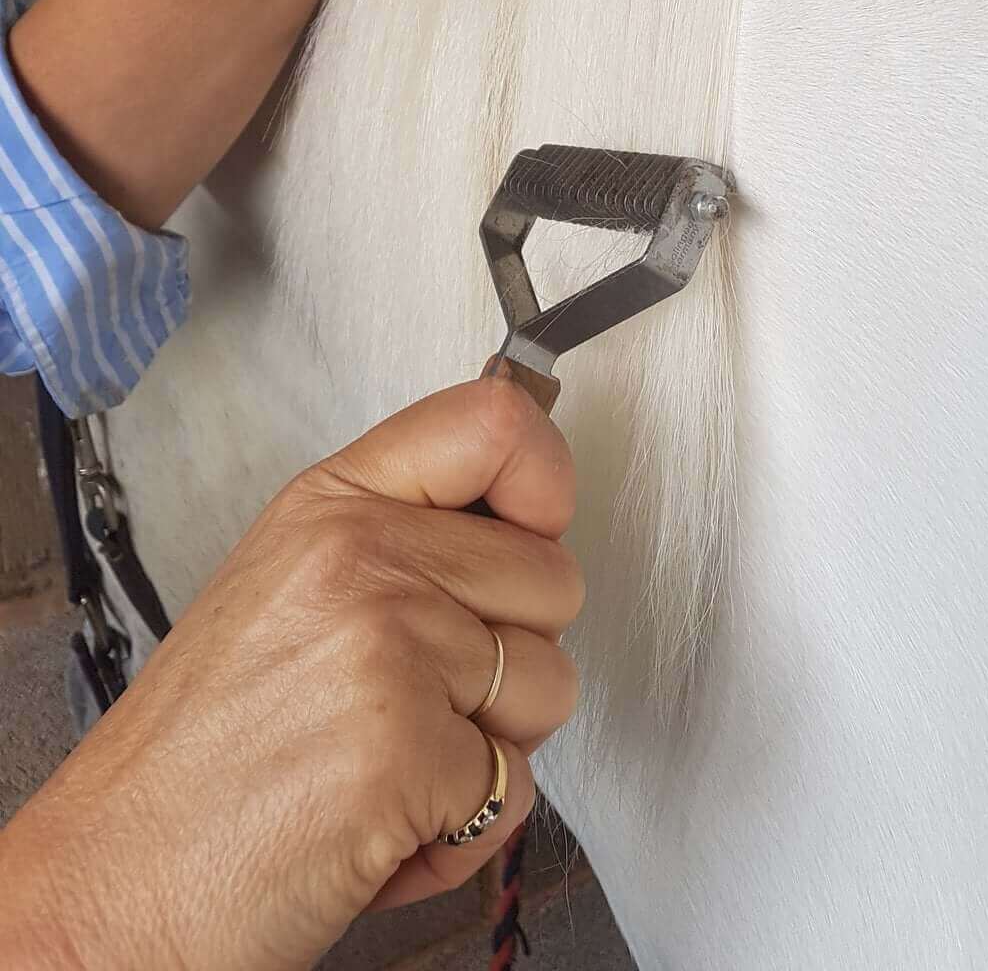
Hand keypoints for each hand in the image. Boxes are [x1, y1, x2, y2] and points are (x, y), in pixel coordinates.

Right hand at [0, 375, 582, 970]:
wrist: (112, 886)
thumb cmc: (197, 759)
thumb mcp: (284, 586)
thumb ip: (399, 541)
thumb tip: (524, 522)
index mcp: (331, 507)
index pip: (494, 424)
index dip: (544, 477)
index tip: (537, 520)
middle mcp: (361, 558)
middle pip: (552, 578)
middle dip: (507, 659)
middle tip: (411, 701)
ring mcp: (386, 647)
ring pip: (548, 685)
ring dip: (487, 750)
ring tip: (387, 764)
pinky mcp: (406, 750)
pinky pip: (513, 789)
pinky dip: (460, 831)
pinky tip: (379, 826)